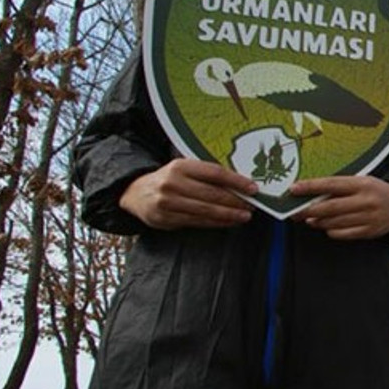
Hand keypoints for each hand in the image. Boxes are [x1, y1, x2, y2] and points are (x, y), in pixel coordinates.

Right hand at [120, 158, 255, 229]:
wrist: (135, 192)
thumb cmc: (169, 179)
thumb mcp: (184, 169)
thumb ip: (206, 174)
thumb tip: (240, 183)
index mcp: (180, 166)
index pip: (215, 173)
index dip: (236, 181)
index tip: (253, 188)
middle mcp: (172, 183)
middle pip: (212, 194)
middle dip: (236, 201)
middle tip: (252, 205)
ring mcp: (167, 203)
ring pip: (206, 211)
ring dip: (229, 215)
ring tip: (245, 216)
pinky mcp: (165, 219)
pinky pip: (197, 222)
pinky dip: (216, 223)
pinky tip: (229, 222)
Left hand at [290, 175, 388, 239]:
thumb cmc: (377, 191)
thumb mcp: (362, 181)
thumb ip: (341, 187)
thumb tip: (313, 195)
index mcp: (362, 184)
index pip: (331, 184)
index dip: (311, 187)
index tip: (294, 189)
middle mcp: (366, 200)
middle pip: (330, 207)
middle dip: (308, 210)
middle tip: (294, 212)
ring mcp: (368, 217)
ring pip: (335, 222)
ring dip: (318, 221)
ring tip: (309, 219)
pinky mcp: (369, 231)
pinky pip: (343, 234)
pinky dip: (331, 231)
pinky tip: (327, 226)